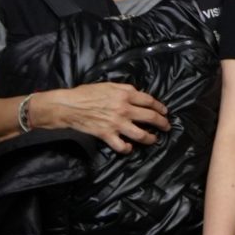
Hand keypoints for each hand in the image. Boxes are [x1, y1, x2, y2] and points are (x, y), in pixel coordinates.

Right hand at [39, 81, 169, 152]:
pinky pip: (122, 146)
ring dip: (151, 138)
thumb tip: (137, 95)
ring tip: (154, 139)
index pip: (149, 101)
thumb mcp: (108, 85)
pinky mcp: (107, 135)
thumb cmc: (85, 93)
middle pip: (151, 117)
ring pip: (141, 134)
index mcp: (125, 94)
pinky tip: (130, 147)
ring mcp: (117, 123)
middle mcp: (124, 109)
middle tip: (166, 126)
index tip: (164, 111)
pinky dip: (128, 149)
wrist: (68, 105)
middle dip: (162, 123)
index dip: (160, 107)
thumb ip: (125, 90)